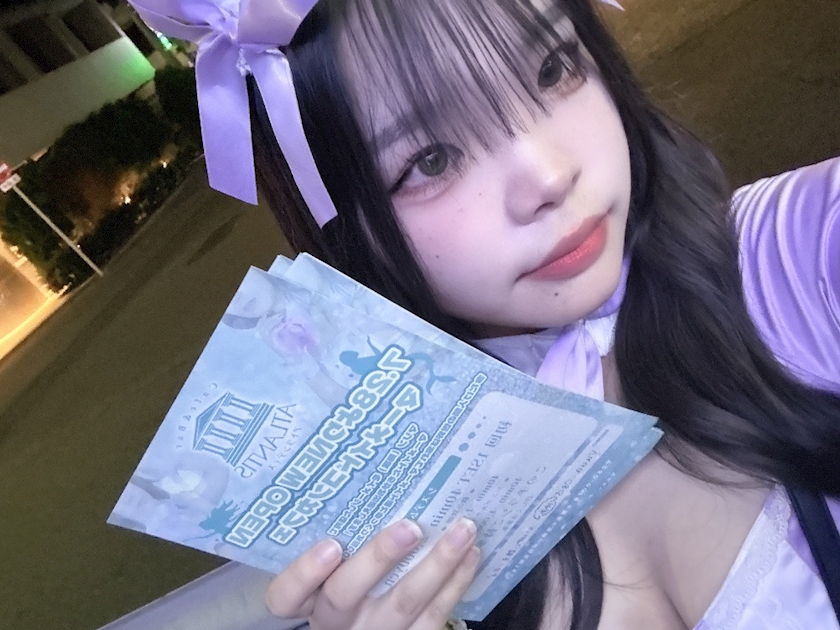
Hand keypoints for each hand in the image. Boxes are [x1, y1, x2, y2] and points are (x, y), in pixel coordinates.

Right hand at [265, 518, 479, 629]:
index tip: (329, 545)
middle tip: (410, 527)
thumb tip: (370, 469)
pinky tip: (471, 554)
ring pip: (404, 604)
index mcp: (308, 599)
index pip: (286, 595)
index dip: (304, 573)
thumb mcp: (329, 568)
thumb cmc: (346, 578)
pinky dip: (456, 582)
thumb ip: (337, 533)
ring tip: (462, 530)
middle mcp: (336, 620)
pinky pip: (435, 616)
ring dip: (438, 564)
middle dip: (379, 558)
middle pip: (346, 594)